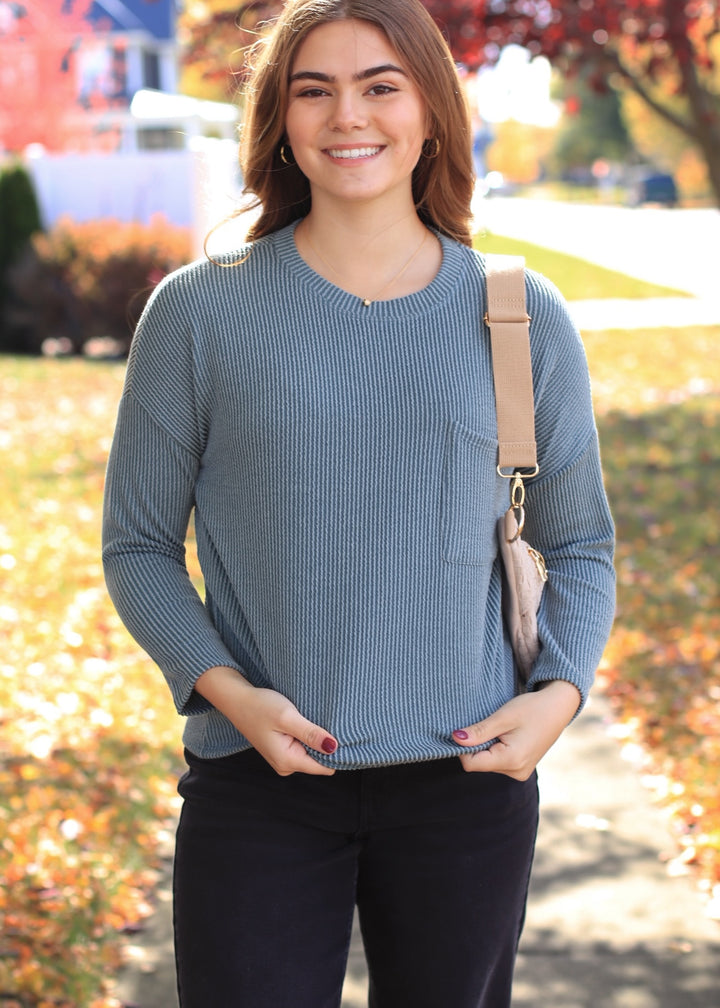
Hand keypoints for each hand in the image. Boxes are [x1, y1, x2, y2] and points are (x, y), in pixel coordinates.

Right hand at [194, 666, 337, 775]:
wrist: (237, 699)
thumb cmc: (260, 706)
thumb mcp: (287, 717)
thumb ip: (311, 733)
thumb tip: (334, 747)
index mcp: (287, 761)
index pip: (326, 767)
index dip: (336, 751)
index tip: (339, 732)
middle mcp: (286, 766)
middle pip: (320, 760)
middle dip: (324, 743)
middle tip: (320, 720)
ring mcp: (283, 759)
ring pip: (312, 753)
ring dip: (314, 737)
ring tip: (307, 718)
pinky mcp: (282, 750)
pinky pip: (303, 747)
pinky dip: (306, 735)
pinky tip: (301, 721)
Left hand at [453, 680, 580, 779]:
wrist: (558, 708)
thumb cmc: (532, 708)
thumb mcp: (503, 717)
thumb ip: (479, 731)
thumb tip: (455, 738)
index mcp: (511, 760)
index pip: (471, 764)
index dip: (462, 747)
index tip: (466, 729)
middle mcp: (516, 772)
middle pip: (479, 764)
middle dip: (477, 745)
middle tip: (490, 725)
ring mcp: (520, 772)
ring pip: (487, 763)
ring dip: (487, 746)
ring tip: (502, 728)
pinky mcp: (521, 768)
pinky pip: (498, 762)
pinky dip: (495, 748)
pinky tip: (506, 734)